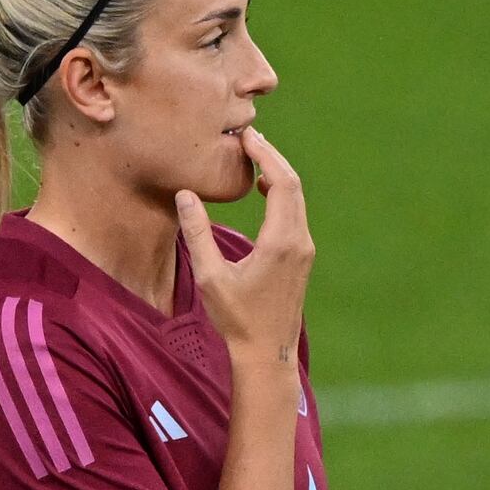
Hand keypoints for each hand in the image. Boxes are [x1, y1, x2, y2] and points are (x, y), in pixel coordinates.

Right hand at [175, 129, 309, 373]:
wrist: (267, 352)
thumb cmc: (236, 319)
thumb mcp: (211, 277)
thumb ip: (198, 233)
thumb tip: (185, 195)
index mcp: (281, 241)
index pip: (280, 182)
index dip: (265, 154)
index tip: (245, 136)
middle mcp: (299, 240)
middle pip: (292, 183)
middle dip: (271, 156)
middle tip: (248, 136)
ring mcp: (304, 249)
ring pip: (296, 197)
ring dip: (277, 172)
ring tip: (253, 155)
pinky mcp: (302, 256)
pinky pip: (294, 212)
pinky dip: (280, 192)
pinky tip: (262, 188)